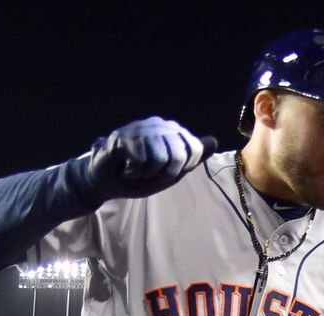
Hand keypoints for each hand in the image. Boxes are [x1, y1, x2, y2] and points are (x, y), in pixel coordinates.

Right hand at [87, 117, 216, 200]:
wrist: (109, 183)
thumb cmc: (142, 176)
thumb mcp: (173, 170)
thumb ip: (193, 156)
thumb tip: (214, 141)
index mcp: (172, 131)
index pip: (193, 150)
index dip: (181, 169)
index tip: (166, 172)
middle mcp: (158, 124)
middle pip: (178, 156)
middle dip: (165, 174)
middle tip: (149, 173)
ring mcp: (139, 128)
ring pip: (160, 159)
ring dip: (147, 173)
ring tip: (137, 170)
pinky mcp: (122, 136)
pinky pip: (140, 160)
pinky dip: (134, 172)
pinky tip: (126, 168)